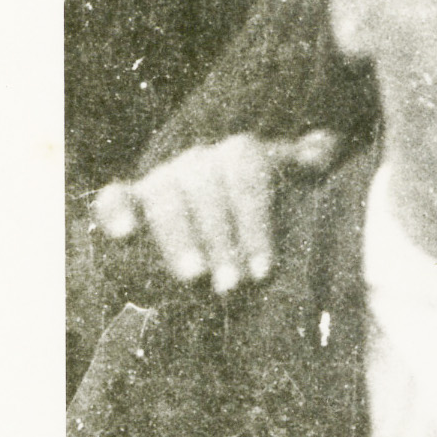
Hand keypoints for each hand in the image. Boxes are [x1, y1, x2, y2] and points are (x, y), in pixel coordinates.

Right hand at [85, 129, 342, 294]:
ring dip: (178, 238)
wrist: (233, 212)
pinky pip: (115, 196)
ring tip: (193, 278)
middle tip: (232, 285)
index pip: (248, 178)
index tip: (263, 270)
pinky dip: (115, 211)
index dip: (255, 224)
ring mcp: (165, 177)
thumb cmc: (278, 207)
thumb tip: (321, 150)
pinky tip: (124, 235)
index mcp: (243, 154)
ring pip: (164, 197)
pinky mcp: (133, 199)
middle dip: (221, 240)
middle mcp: (201, 161)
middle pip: (206, 190)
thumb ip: (312, 165)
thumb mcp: (301, 187)